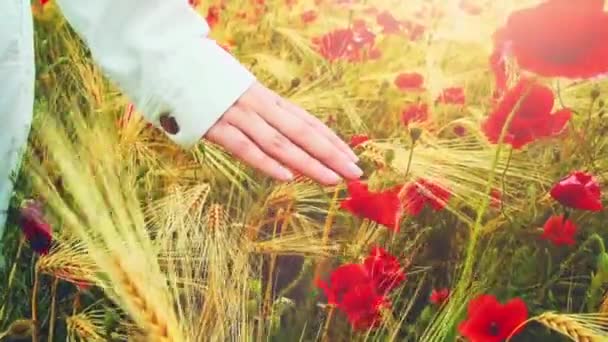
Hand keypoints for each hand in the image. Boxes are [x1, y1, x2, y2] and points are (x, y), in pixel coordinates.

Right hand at [204, 82, 362, 184]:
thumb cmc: (210, 84)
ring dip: (308, 163)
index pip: (308, 122)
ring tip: (331, 180)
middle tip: (356, 173)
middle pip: (302, 133)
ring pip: (279, 142)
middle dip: (331, 154)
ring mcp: (237, 115)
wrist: (170, 61)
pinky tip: (286, 177)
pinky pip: (244, 147)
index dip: (332, 140)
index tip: (352, 157)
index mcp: (268, 99)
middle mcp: (259, 106)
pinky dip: (266, 162)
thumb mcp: (243, 95)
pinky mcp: (214, 126)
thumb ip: (264, 115)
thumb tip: (288, 142)